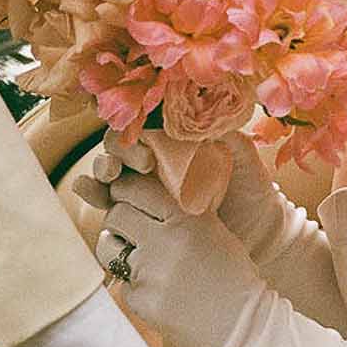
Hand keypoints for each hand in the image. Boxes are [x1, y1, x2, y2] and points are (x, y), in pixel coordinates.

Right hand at [94, 128, 284, 253]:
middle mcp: (154, 163)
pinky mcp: (137, 219)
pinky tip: (87, 192)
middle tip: (141, 164)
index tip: (149, 142)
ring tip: (106, 177)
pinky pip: (109, 205)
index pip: (142, 125)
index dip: (136, 127)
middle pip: (119, 147)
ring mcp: (143, 191)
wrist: (259, 236)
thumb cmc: (251, 190)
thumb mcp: (243, 157)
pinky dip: (94, 196)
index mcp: (175, 142)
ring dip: (99, 170)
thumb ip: (226, 133)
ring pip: (108, 173)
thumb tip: (202, 110)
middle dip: (119, 150)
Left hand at [95, 171, 262, 346]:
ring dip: (118, 250)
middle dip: (119, 220)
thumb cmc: (233, 277)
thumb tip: (142, 196)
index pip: (136, 188)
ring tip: (140, 260)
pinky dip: (136, 286)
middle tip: (130, 229)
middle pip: (116, 215)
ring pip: (109, 248)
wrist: (245, 327)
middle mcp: (165, 241)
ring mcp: (150, 273)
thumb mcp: (214, 231)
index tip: (126, 196)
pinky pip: (123, 284)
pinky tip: (160, 293)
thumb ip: (180, 212)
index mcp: (187, 218)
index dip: (125, 190)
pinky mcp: (142, 301)